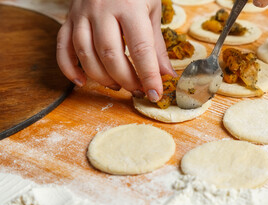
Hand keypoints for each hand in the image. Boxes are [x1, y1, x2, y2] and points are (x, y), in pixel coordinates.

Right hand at [57, 0, 174, 101]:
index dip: (149, 75)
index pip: (141, 49)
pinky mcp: (69, 19)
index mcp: (129, 7)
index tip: (155, 94)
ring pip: (86, 54)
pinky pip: (62, 48)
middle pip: (111, 55)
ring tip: (117, 86)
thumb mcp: (152, 10)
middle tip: (138, 90)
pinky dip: (69, 69)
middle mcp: (102, 10)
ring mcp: (82, 14)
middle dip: (127, 80)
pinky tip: (81, 82)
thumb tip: (166, 74)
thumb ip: (157, 44)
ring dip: (102, 78)